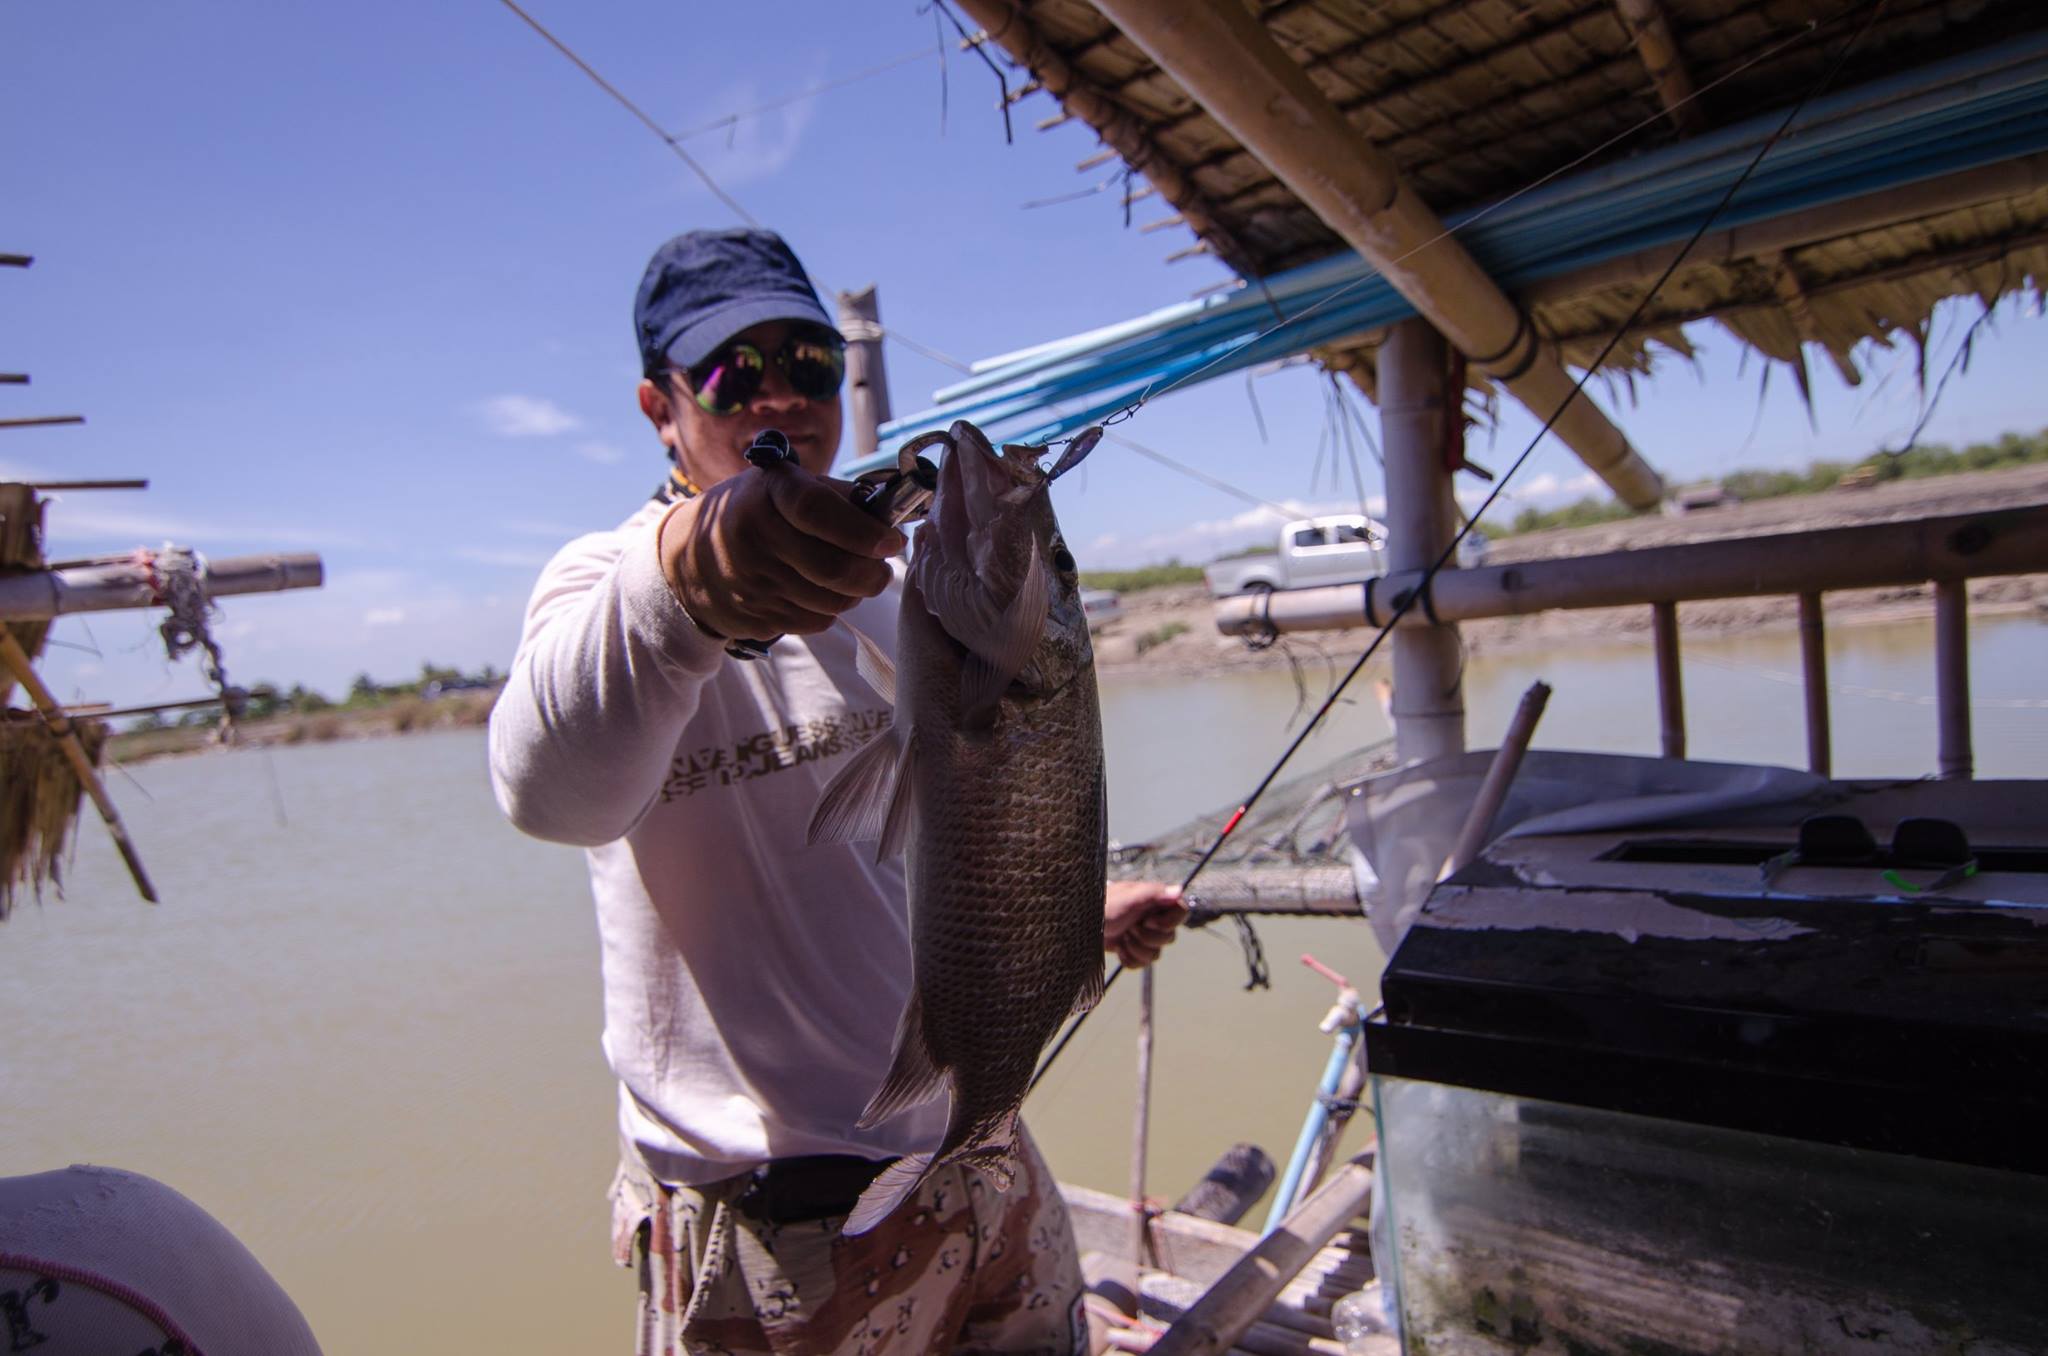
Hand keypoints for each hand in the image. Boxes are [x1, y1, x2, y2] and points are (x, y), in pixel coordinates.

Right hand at [659, 461, 904, 641]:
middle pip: (834, 568)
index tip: (891, 539)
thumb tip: (889, 517)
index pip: (817, 510)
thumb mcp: (782, 486)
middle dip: (874, 572)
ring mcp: (753, 583)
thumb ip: (834, 496)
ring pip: (832, 601)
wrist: (686, 557)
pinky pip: (815, 622)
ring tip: (855, 578)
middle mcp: (755, 538)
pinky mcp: (754, 616)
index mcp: (767, 495)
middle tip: (883, 565)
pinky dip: (830, 610)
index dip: (863, 529)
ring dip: (857, 593)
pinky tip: (822, 593)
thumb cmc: (753, 512)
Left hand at [1103, 881, 1187, 969]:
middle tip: (1129, 929)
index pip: (1181, 912)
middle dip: (1148, 937)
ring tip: (1121, 938)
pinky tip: (1118, 950)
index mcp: (1154, 901)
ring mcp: (1142, 935)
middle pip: (1170, 937)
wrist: (1078, 926)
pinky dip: (1130, 959)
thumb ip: (1153, 894)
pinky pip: (1143, 963)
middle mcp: (1152, 918)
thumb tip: (1179, 890)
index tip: (1149, 921)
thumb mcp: (1127, 898)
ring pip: (1156, 953)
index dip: (1169, 922)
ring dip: (1137, 949)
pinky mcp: (1132, 949)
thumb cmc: (1101, 907)